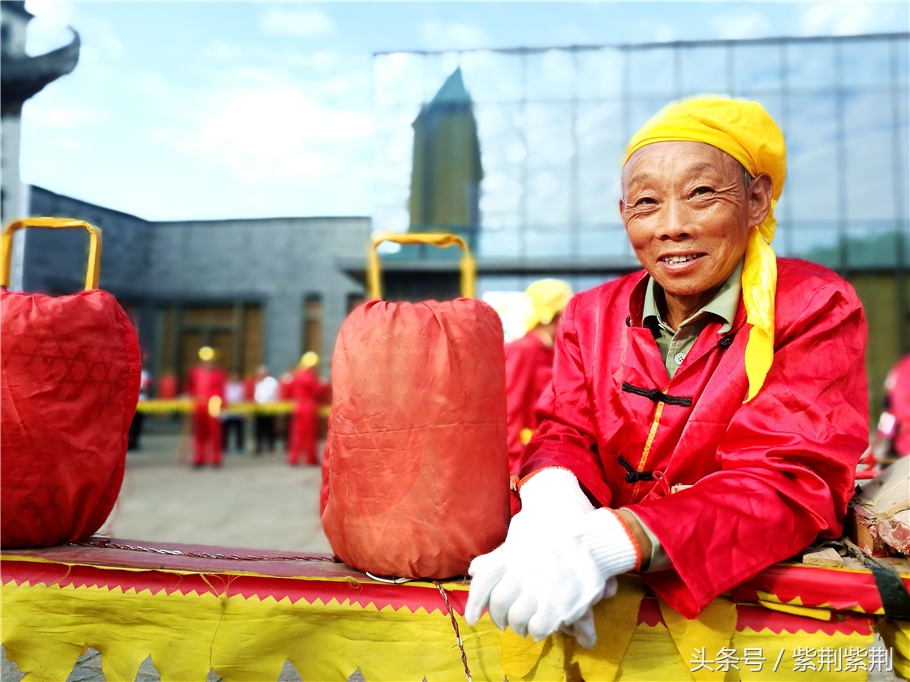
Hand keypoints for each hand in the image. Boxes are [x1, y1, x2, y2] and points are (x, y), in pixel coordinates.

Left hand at [465, 469, 639, 647]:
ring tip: (524, 628)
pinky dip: (538, 631)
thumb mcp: (524, 534)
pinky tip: (541, 629)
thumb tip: (473, 569)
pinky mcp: (555, 608)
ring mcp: (536, 593)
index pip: (482, 583)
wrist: (592, 540)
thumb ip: (498, 554)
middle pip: (499, 606)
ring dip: (519, 627)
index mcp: (508, 556)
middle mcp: (518, 575)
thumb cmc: (558, 532)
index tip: (471, 618)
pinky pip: (539, 628)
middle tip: (503, 623)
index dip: (474, 603)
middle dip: (499, 618)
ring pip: (518, 621)